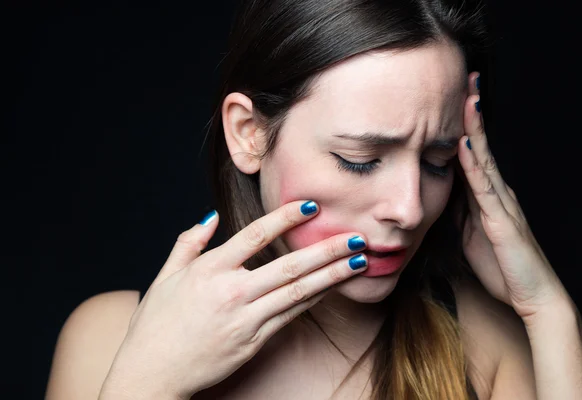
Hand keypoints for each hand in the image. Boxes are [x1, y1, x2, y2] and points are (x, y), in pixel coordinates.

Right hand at [101, 200, 368, 399]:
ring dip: (332, 275)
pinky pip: (291, 316)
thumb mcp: (164, 276)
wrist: (151, 374)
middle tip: (356, 236)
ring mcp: (246, 319)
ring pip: (298, 293)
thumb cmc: (155, 325)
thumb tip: (211, 217)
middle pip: (289, 266)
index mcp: (209, 271)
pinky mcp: (254, 341)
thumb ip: (189, 242)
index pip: (254, 235)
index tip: (312, 206)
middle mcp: (231, 292)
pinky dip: (315, 299)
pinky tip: (334, 287)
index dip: (285, 218)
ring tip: (360, 260)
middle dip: (327, 250)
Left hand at [456, 72, 569, 320]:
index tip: (454, 98)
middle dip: (473, 115)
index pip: (473, 154)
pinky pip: (484, 188)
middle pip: (481, 147)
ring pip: (484, 159)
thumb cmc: (503, 267)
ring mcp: (502, 204)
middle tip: (467, 81)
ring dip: (474, 129)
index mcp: (488, 197)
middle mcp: (498, 193)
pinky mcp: (502, 221)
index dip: (464, 126)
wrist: (532, 296)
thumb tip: (441, 195)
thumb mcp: (470, 234)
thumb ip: (460, 212)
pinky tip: (463, 144)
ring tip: (467, 98)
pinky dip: (473, 164)